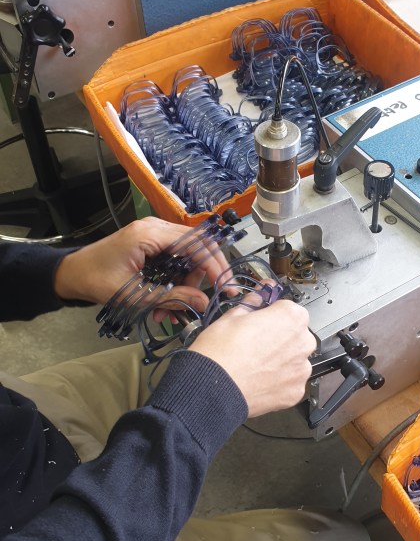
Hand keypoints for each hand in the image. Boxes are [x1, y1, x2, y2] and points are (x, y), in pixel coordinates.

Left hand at [53, 218, 230, 310]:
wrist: (71, 274)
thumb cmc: (95, 280)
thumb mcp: (135, 295)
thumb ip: (171, 298)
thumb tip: (203, 302)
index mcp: (150, 234)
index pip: (197, 243)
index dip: (215, 265)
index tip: (226, 286)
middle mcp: (155, 228)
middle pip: (196, 249)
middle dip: (200, 279)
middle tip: (198, 303)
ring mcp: (153, 235)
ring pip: (187, 258)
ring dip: (185, 286)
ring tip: (171, 312)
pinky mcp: (151, 245)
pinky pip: (174, 261)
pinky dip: (174, 283)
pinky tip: (165, 305)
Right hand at [192, 298, 314, 417]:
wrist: (213, 389)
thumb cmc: (220, 352)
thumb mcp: (233, 316)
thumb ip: (253, 303)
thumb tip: (258, 296)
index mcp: (292, 317)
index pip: (289, 309)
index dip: (273, 315)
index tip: (262, 321)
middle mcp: (303, 342)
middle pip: (295, 335)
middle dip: (280, 338)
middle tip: (255, 344)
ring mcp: (301, 369)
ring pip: (294, 359)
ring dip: (281, 360)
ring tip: (256, 364)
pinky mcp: (295, 391)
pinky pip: (291, 382)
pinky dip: (279, 381)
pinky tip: (260, 379)